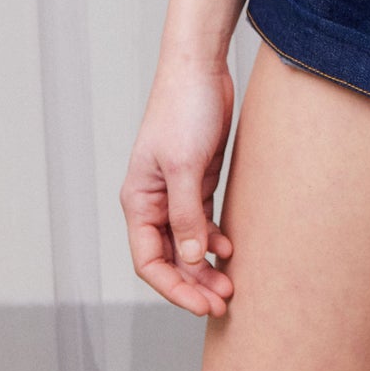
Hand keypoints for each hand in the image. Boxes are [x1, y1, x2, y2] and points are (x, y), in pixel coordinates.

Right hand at [120, 54, 236, 315]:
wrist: (200, 66)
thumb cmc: (184, 109)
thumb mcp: (186, 166)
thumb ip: (187, 214)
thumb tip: (193, 260)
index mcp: (139, 200)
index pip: (149, 261)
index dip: (173, 287)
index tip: (200, 304)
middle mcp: (154, 201)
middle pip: (170, 257)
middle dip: (193, 283)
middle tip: (221, 302)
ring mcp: (176, 191)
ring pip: (188, 242)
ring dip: (206, 266)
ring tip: (230, 285)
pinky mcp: (198, 178)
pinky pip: (202, 221)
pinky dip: (213, 238)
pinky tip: (229, 248)